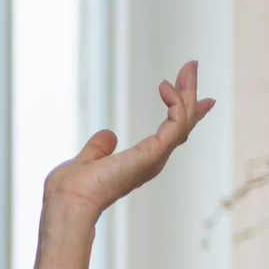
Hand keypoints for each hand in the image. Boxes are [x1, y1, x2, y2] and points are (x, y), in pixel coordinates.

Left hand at [44, 60, 215, 218]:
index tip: (200, 98)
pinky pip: (176, 123)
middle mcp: (153, 161)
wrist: (68, 201)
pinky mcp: (154, 153)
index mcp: (140, 162)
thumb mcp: (86, 161)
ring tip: (189, 67)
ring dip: (188, 91)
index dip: (184, 113)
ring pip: (183, 120)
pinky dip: (176, 103)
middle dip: (189, 94)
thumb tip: (108, 135)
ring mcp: (156, 158)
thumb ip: (98, 148)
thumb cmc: (71, 189)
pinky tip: (167, 86)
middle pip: (182, 123)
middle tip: (192, 67)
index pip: (171, 134)